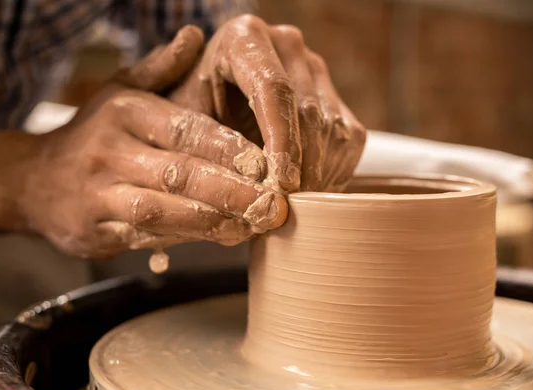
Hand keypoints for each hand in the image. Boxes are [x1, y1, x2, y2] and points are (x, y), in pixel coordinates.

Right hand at [19, 26, 286, 258]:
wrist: (33, 181)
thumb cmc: (94, 132)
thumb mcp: (119, 89)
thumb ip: (161, 67)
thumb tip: (196, 35)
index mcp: (125, 112)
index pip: (184, 128)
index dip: (228, 148)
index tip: (269, 164)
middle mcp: (110, 152)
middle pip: (178, 173)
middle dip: (231, 191)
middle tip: (274, 204)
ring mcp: (99, 194)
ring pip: (162, 210)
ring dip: (213, 221)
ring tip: (255, 225)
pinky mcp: (94, 231)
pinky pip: (144, 238)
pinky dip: (186, 240)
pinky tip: (223, 239)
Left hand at [170, 15, 366, 192]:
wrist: (211, 98)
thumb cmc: (191, 113)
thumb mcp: (185, 122)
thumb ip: (213, 144)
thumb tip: (260, 183)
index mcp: (244, 37)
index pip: (274, 89)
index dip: (281, 142)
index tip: (280, 184)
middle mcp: (287, 44)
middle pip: (309, 112)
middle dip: (301, 167)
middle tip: (286, 208)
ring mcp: (314, 68)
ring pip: (333, 128)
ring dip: (318, 175)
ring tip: (294, 208)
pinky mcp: (334, 95)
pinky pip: (347, 139)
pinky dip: (333, 172)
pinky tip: (309, 193)